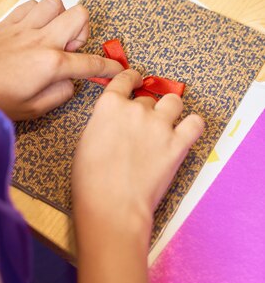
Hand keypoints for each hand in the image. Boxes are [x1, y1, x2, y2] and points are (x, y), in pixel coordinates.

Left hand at [0, 0, 122, 119]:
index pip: (90, 63)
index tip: (118, 70)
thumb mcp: (30, 110)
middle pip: (80, 15)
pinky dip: (40, 13)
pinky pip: (34, 4)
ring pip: (56, 2)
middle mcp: (40, 39)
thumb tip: (70, 84)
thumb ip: (58, 95)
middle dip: (84, 32)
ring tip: (52, 38)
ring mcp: (23, 27)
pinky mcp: (8, 22)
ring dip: (60, 18)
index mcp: (49, 64)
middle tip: (71, 51)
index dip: (108, 68)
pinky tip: (33, 32)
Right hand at [72, 70, 203, 240]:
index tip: (136, 79)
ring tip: (168, 122)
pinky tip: (187, 130)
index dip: (132, 77)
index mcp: (109, 105)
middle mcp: (136, 109)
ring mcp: (160, 125)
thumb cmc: (91, 179)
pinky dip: (193, 125)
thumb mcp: (87, 139)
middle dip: (147, 109)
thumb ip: (104, 121)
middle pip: (148, 98)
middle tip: (143, 126)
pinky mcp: (178, 144)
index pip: (125, 78)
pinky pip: (196, 123)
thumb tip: (115, 120)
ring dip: (171, 110)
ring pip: (174, 102)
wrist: (111, 204)